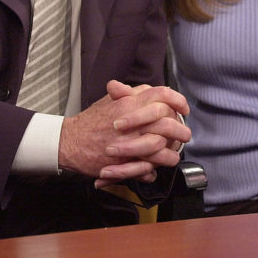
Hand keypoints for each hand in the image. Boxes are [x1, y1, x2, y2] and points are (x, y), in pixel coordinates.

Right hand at [58, 80, 189, 185]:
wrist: (72, 141)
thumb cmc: (92, 120)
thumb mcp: (110, 100)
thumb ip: (131, 94)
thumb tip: (150, 91)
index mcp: (131, 102)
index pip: (163, 94)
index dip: (177, 100)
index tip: (183, 107)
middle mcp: (134, 120)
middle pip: (169, 121)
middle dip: (181, 128)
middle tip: (185, 133)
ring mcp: (132, 141)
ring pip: (165, 147)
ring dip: (173, 150)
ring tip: (174, 151)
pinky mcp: (128, 161)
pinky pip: (152, 165)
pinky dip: (158, 166)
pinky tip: (158, 166)